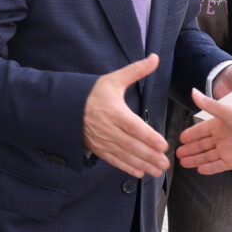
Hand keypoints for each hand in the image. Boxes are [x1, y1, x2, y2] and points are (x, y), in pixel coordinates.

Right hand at [84, 54, 168, 178]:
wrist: (66, 105)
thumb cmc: (93, 92)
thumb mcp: (113, 79)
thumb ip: (136, 71)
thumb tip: (155, 58)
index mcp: (113, 111)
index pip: (134, 126)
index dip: (149, 137)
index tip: (163, 145)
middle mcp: (107, 128)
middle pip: (131, 144)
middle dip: (149, 155)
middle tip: (165, 164)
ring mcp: (101, 140)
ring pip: (124, 154)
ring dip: (141, 164)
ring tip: (157, 171)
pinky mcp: (97, 148)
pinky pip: (113, 160)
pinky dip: (126, 167)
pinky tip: (139, 173)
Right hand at [179, 87, 231, 173]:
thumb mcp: (227, 113)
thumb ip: (208, 105)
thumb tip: (194, 92)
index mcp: (220, 124)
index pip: (201, 130)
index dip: (191, 134)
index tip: (181, 138)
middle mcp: (223, 138)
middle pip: (202, 144)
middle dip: (190, 149)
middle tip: (178, 152)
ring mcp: (228, 150)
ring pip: (207, 156)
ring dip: (195, 159)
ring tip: (184, 162)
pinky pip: (217, 166)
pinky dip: (208, 168)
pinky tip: (200, 169)